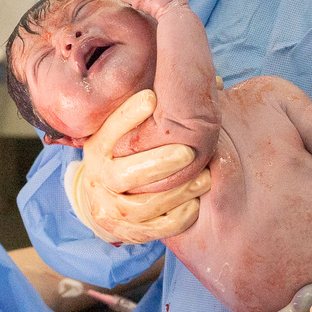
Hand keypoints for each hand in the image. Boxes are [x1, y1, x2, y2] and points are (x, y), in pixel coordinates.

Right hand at [69, 89, 210, 244]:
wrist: (104, 196)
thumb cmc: (130, 151)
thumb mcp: (134, 128)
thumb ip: (160, 108)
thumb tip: (212, 80)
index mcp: (98, 146)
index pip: (109, 131)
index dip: (127, 115)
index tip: (152, 98)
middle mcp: (98, 177)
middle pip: (124, 174)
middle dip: (158, 163)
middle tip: (189, 153)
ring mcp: (108, 206)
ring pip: (141, 206)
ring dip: (175, 194)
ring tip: (204, 180)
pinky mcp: (123, 230)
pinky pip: (151, 229)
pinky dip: (175, 219)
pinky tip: (195, 205)